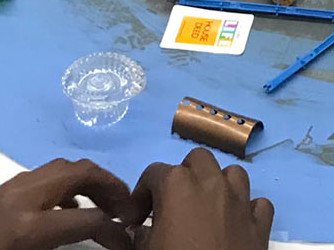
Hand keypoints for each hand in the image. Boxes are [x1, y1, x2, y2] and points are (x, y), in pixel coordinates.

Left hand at [0, 158, 133, 249]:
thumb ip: (62, 244)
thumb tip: (95, 229)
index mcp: (28, 227)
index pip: (89, 221)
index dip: (117, 232)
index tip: (132, 241)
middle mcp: (21, 197)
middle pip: (77, 173)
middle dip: (109, 186)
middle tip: (129, 209)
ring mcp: (9, 189)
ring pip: (60, 169)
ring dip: (89, 182)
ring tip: (109, 207)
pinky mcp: (1, 191)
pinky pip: (42, 179)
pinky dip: (66, 187)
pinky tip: (74, 212)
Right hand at [129, 148, 273, 249]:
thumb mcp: (146, 249)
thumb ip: (140, 234)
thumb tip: (138, 230)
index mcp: (176, 183)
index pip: (152, 173)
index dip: (142, 194)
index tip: (139, 216)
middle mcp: (210, 182)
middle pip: (198, 159)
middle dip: (187, 174)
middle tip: (178, 202)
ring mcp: (239, 201)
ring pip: (234, 174)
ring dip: (222, 184)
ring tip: (210, 205)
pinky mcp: (260, 224)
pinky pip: (260, 205)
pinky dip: (249, 210)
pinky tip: (238, 223)